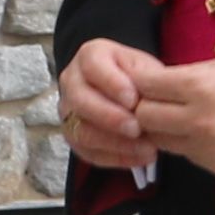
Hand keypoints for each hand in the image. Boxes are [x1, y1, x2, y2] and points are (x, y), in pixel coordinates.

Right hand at [57, 34, 162, 164]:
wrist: (131, 92)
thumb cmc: (140, 77)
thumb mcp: (146, 69)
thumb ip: (144, 80)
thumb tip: (142, 101)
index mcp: (89, 56)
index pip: (93, 67)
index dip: (112, 84)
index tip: (134, 100)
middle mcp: (71, 81)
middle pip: (81, 100)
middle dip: (110, 117)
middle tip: (137, 128)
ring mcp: (68, 110)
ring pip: (81, 130)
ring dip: (114, 142)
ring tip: (146, 148)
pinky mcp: (73, 135)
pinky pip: (87, 152)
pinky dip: (114, 158)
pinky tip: (140, 159)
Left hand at [130, 55, 214, 176]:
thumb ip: (191, 74)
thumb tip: (160, 82)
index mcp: (201, 86)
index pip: (145, 85)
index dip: (141, 82)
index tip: (146, 81)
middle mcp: (198, 119)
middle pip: (143, 117)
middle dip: (144, 107)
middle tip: (156, 100)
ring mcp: (207, 148)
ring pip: (160, 140)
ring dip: (162, 128)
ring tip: (177, 116)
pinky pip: (185, 154)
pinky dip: (185, 143)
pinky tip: (202, 132)